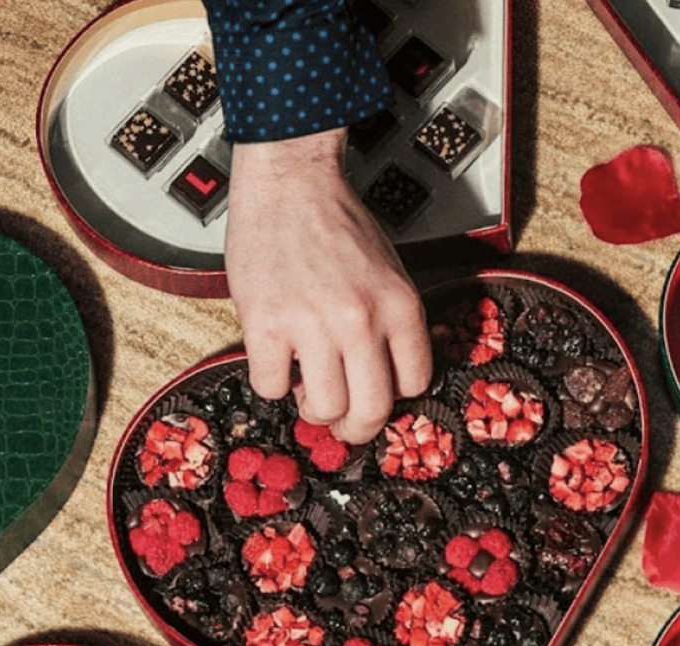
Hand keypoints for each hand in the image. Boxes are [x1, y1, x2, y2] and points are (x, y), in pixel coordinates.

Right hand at [224, 128, 431, 443]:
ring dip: (313, 408)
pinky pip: (271, 388)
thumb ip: (394, 326)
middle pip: (371, 411)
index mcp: (400, 306)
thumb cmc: (337, 225)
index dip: (394, 397)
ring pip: (323, 409)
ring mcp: (312, 324)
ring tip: (307, 382)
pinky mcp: (265, 324)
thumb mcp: (390, 273)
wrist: (291, 183)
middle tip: (344, 422)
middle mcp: (361, 320)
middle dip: (357, 428)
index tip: (377, 394)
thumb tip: (386, 383)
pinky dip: (273, 381)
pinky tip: (276, 356)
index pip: (415, 385)